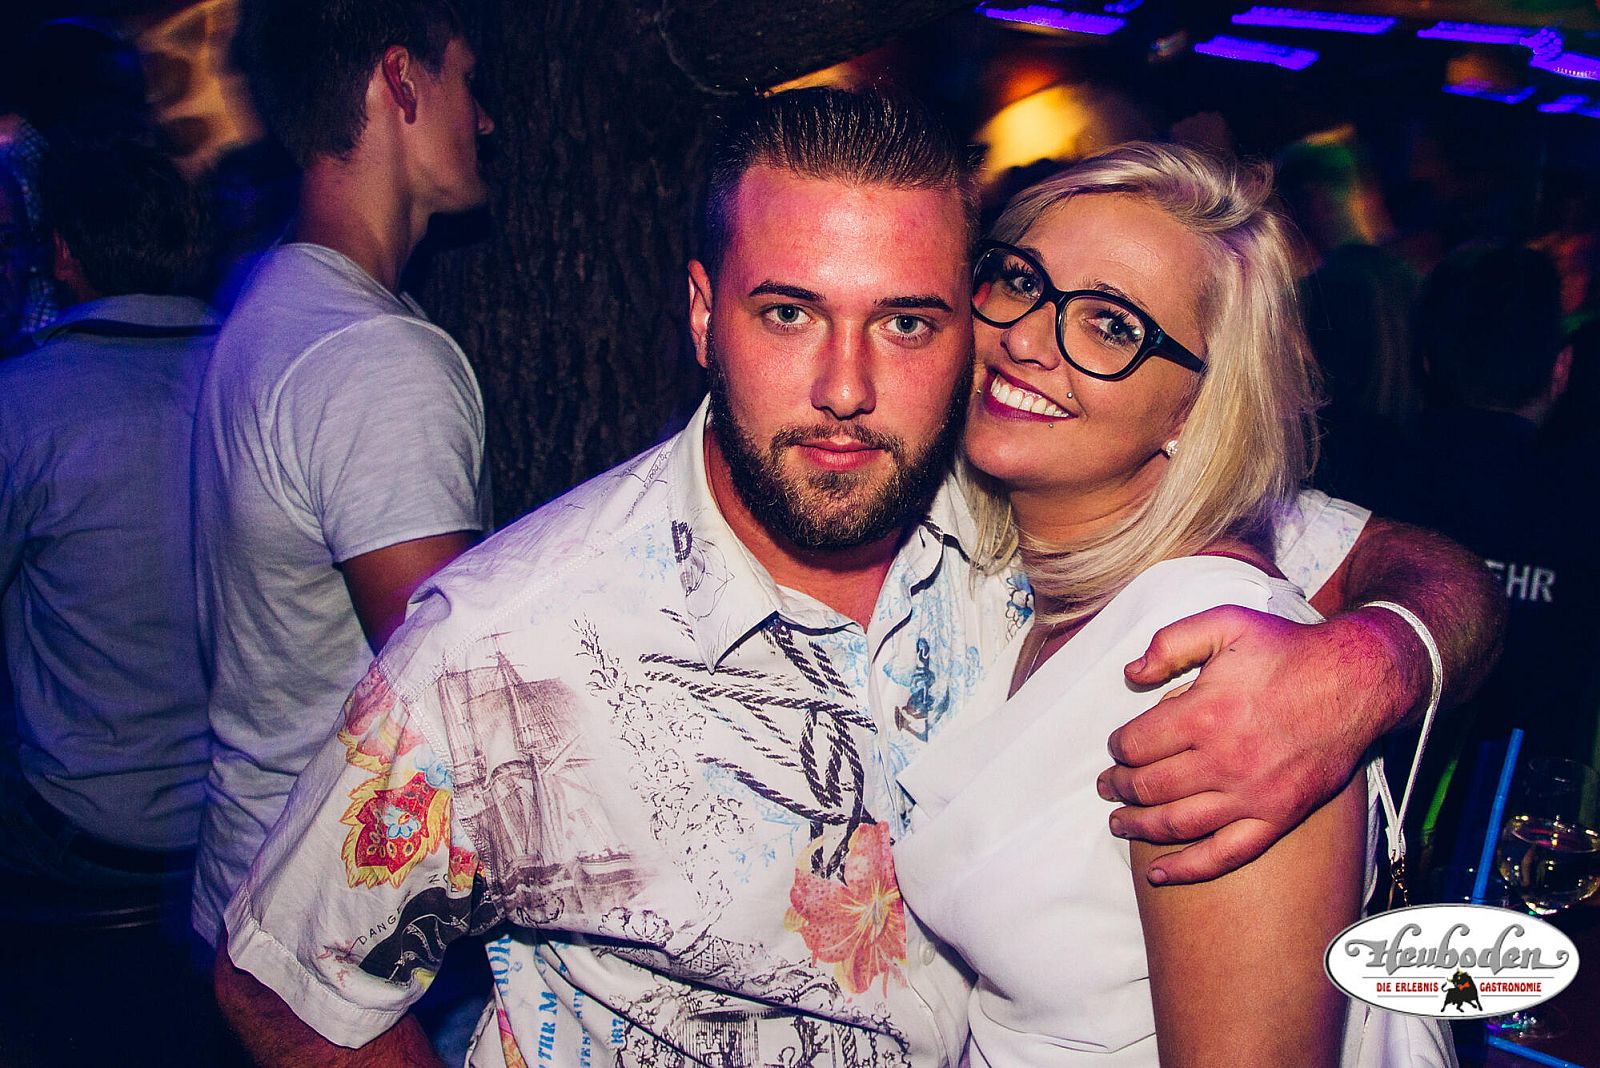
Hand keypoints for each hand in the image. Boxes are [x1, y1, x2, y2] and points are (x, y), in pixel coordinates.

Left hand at [1098, 605, 1418, 884]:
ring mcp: (1251, 795)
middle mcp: (1224, 760)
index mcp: (1204, 714)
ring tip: (1118, 821)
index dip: (1117, 748)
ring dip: (1138, 826)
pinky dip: (1186, 869)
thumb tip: (1131, 675)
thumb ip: (1170, 643)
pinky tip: (1157, 872)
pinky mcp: (1277, 817)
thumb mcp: (1225, 623)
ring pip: (1176, 823)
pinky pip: (1225, 854)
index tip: (1115, 748)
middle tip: (1106, 786)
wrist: (1357, 682)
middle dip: (1119, 787)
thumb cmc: (1288, 650)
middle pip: (1149, 786)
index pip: (1136, 744)